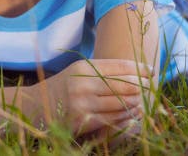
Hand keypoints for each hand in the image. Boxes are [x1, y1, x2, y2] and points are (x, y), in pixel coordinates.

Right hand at [36, 59, 151, 135]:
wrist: (35, 106)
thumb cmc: (63, 87)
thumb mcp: (77, 72)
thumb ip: (101, 71)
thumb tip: (136, 72)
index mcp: (83, 67)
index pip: (119, 66)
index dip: (139, 69)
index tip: (151, 72)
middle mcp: (83, 84)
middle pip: (125, 85)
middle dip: (142, 87)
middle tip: (151, 89)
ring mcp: (83, 103)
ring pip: (122, 103)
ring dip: (137, 103)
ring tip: (144, 102)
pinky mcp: (83, 121)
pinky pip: (113, 119)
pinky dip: (126, 117)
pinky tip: (132, 114)